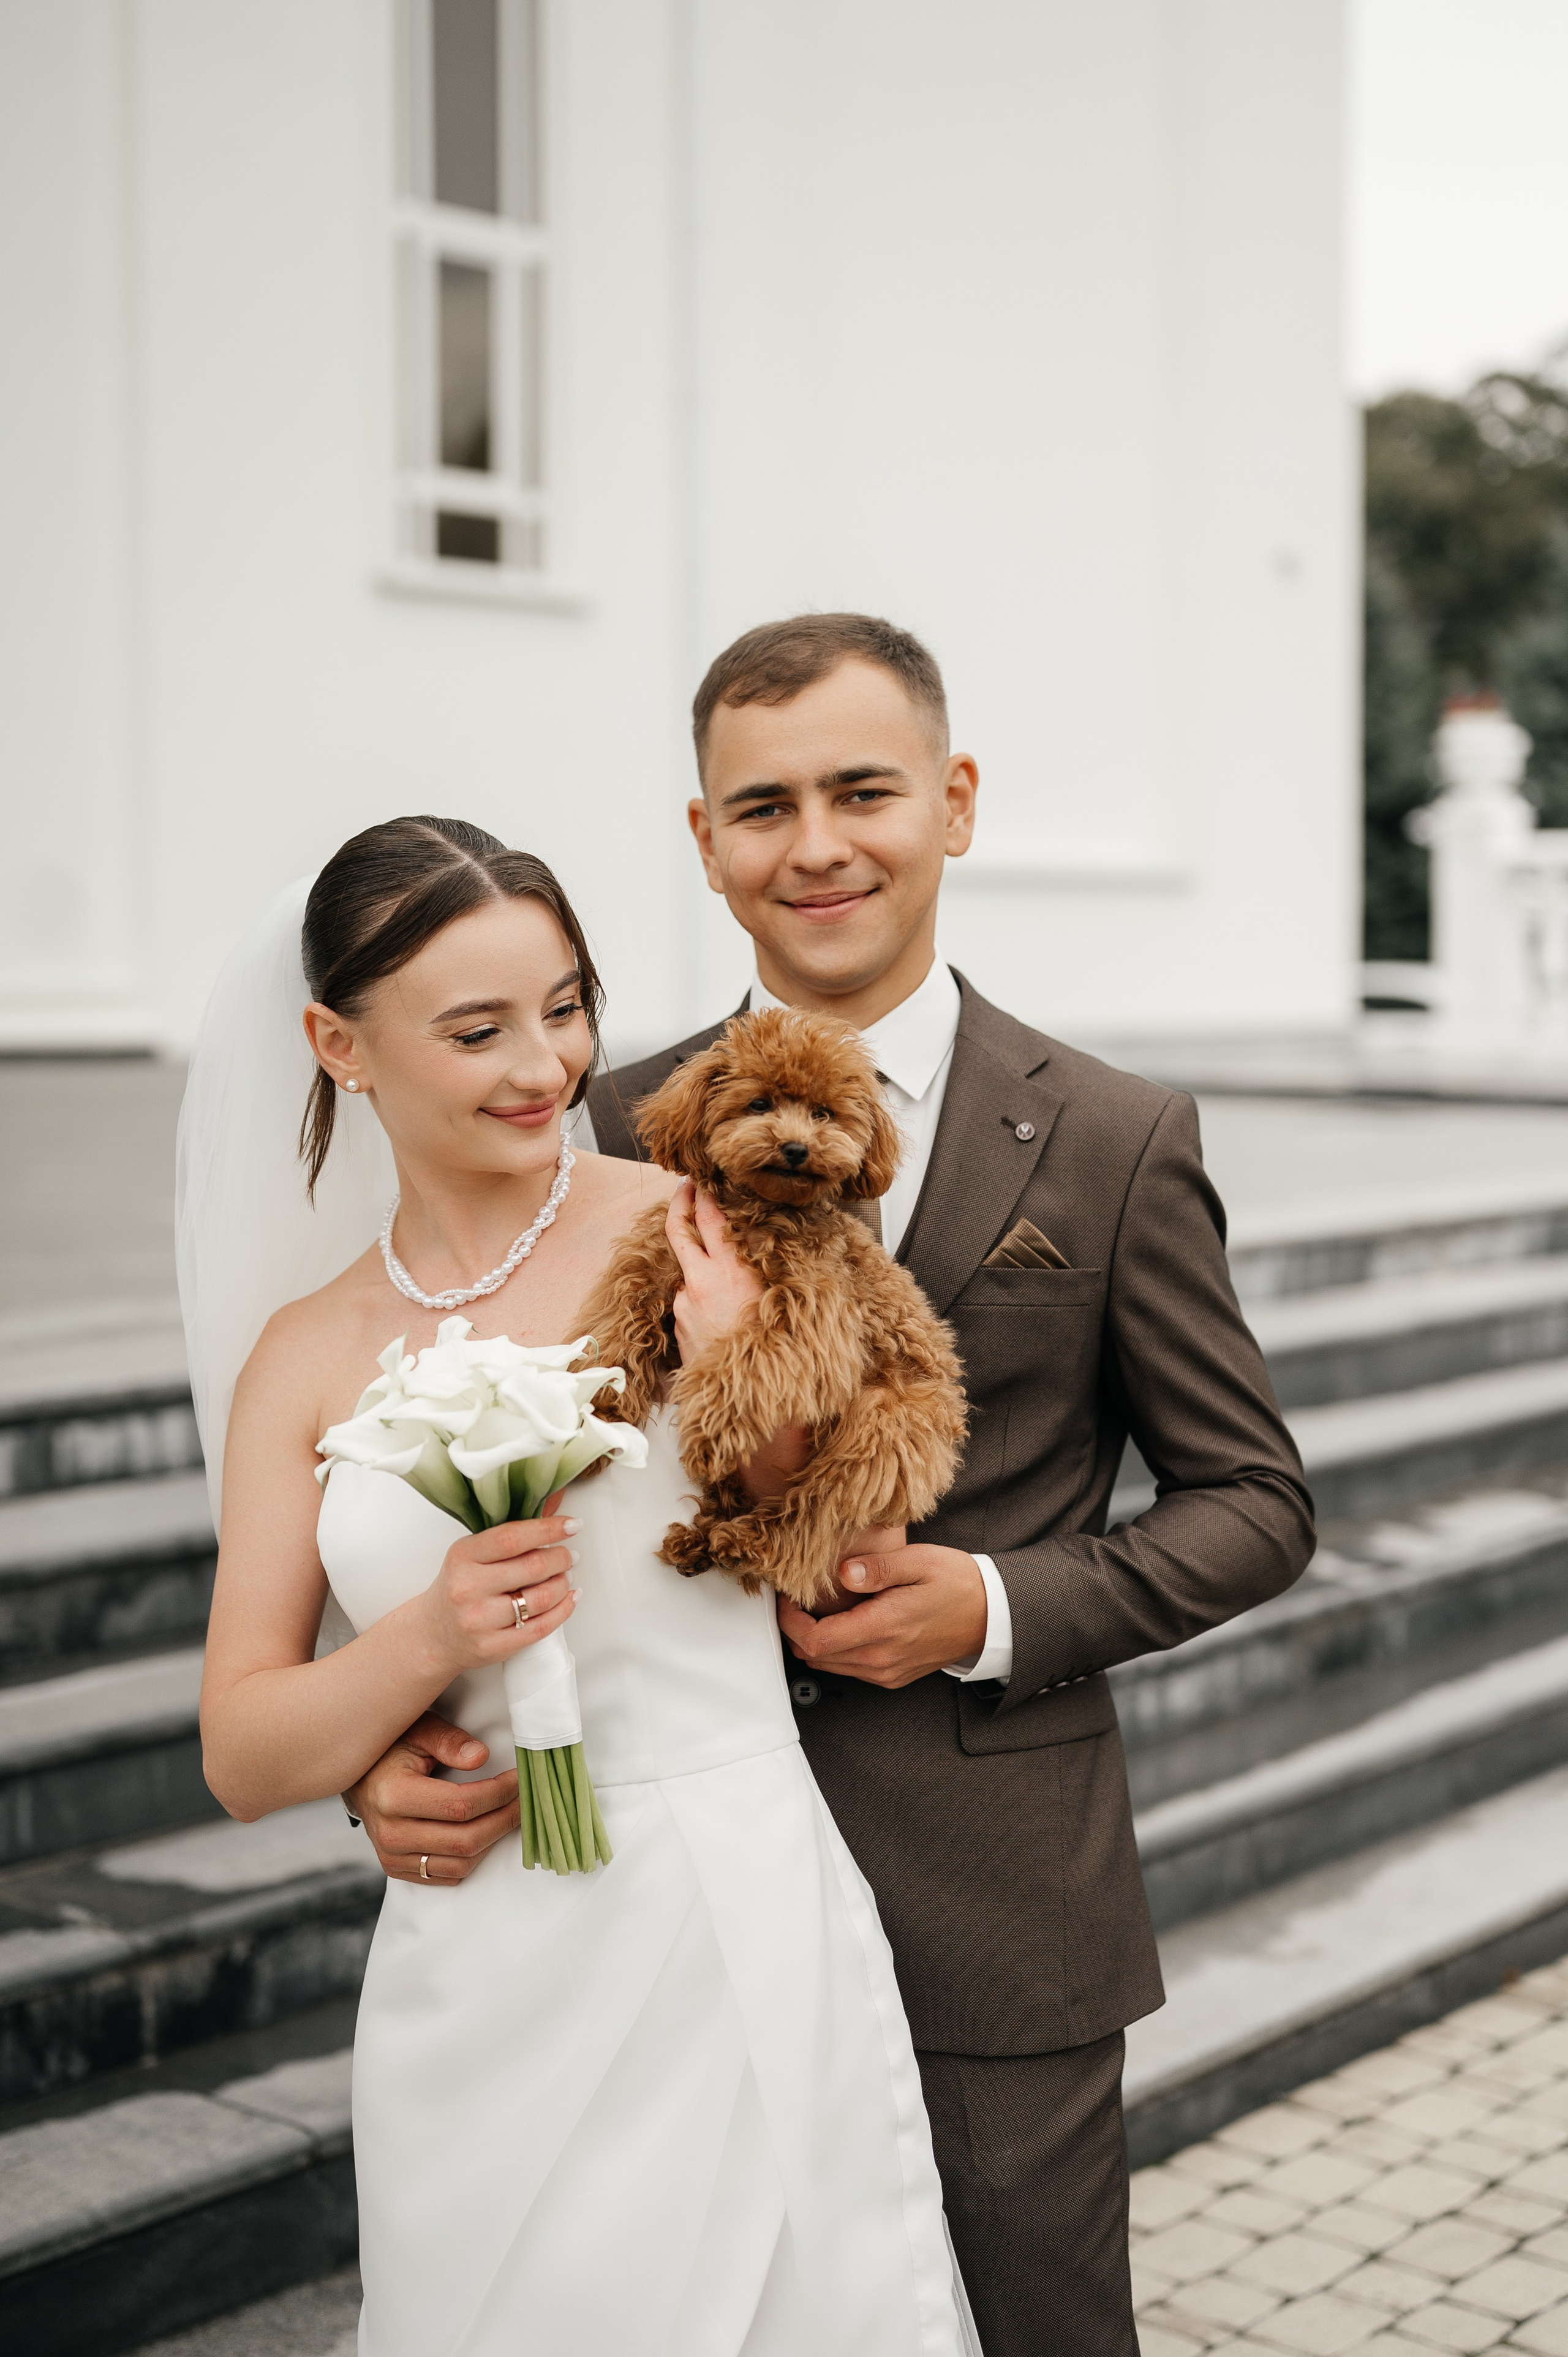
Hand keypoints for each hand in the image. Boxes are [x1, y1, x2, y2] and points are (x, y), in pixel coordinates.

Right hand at [344, 1713, 518, 1885]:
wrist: (359, 1779)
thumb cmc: (392, 1748)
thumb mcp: (418, 1730)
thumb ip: (448, 1740)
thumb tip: (481, 1757)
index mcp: (393, 1796)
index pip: (461, 1805)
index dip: (498, 1794)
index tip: (519, 1779)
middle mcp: (390, 1833)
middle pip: (465, 1839)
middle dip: (504, 1819)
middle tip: (524, 1799)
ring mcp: (392, 1856)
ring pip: (460, 1863)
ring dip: (492, 1840)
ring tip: (508, 1814)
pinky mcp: (397, 1869)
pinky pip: (447, 1875)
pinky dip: (472, 1857)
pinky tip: (484, 1832)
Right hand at [413, 1495, 578, 1681]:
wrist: (434, 1634)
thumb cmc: (458, 1587)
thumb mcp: (472, 1554)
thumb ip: (509, 1534)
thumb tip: (554, 1504)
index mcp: (462, 1557)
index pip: (512, 1538)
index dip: (548, 1529)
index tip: (571, 1524)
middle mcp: (468, 1588)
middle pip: (533, 1567)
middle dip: (561, 1558)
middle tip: (569, 1555)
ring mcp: (480, 1620)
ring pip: (541, 1598)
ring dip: (563, 1583)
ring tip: (565, 1576)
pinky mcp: (492, 1646)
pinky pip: (541, 1627)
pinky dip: (563, 1610)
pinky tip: (569, 1598)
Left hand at [665, 1180, 762, 1362]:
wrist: (748, 1395)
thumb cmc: (772, 1347)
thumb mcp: (776, 1298)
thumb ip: (759, 1268)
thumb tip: (756, 1246)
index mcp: (729, 1271)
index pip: (709, 1218)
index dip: (703, 1193)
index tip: (702, 1179)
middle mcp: (700, 1282)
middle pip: (678, 1230)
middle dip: (680, 1203)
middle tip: (685, 1186)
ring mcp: (684, 1304)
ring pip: (686, 1271)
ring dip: (698, 1264)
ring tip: (722, 1276)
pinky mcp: (678, 1325)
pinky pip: (687, 1301)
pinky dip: (700, 1298)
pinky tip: (721, 1314)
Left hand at [777, 1544, 987, 1688]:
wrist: (991, 1615)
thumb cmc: (957, 1584)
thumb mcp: (920, 1561)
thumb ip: (877, 1568)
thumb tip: (842, 1573)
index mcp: (885, 1628)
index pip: (816, 1641)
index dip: (790, 1621)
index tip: (787, 1597)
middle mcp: (882, 1659)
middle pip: (815, 1657)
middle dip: (796, 1629)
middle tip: (796, 1598)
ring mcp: (887, 1672)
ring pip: (828, 1666)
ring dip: (815, 1640)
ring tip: (817, 1608)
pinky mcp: (892, 1676)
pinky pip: (849, 1669)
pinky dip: (836, 1650)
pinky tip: (843, 1622)